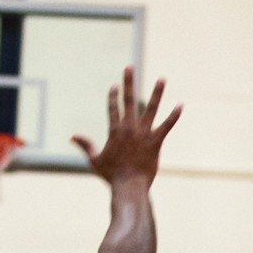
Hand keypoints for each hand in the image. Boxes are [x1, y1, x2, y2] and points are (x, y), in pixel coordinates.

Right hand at [72, 67, 181, 185]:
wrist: (129, 186)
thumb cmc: (111, 175)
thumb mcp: (95, 160)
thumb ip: (85, 146)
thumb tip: (72, 136)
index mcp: (114, 130)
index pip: (113, 108)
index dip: (113, 96)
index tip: (114, 86)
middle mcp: (129, 127)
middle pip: (129, 100)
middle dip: (129, 82)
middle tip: (129, 67)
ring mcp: (143, 133)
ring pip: (151, 108)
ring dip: (157, 92)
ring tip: (162, 78)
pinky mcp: (156, 141)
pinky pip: (167, 126)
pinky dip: (173, 116)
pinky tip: (180, 105)